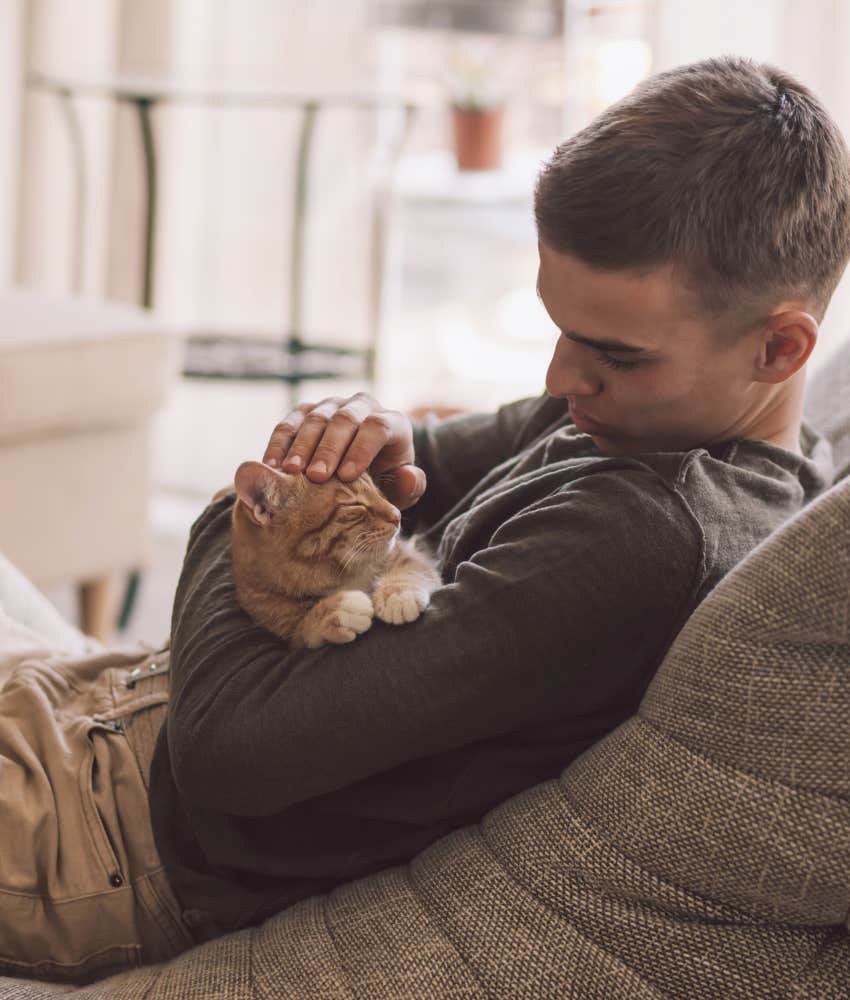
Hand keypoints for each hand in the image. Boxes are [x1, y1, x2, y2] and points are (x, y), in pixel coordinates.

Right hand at [262, 392, 425, 510]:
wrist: (364, 470)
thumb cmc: (386, 480)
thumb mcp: (401, 488)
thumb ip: (410, 486)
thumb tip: (410, 477)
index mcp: (391, 422)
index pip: (378, 427)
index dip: (362, 449)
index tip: (347, 476)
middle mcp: (362, 406)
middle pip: (344, 419)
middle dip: (329, 448)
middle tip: (316, 476)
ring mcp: (332, 406)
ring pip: (315, 418)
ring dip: (302, 445)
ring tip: (291, 472)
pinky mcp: (306, 412)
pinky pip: (289, 423)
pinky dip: (279, 444)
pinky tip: (272, 466)